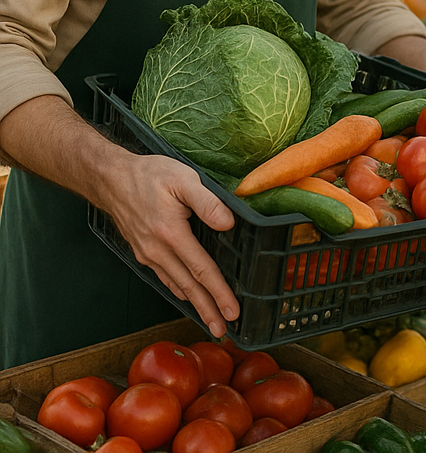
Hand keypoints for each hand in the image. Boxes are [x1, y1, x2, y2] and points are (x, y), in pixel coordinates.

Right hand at [103, 152, 239, 335]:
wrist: (111, 178)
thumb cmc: (150, 175)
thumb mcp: (184, 179)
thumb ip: (208, 202)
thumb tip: (229, 224)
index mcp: (171, 234)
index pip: (201, 270)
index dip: (219, 292)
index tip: (232, 311)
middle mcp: (158, 250)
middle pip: (189, 286)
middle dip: (208, 309)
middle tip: (224, 331)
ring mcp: (148, 253)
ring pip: (177, 285)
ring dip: (195, 304)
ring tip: (210, 320)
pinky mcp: (143, 251)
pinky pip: (165, 276)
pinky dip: (179, 290)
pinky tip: (188, 296)